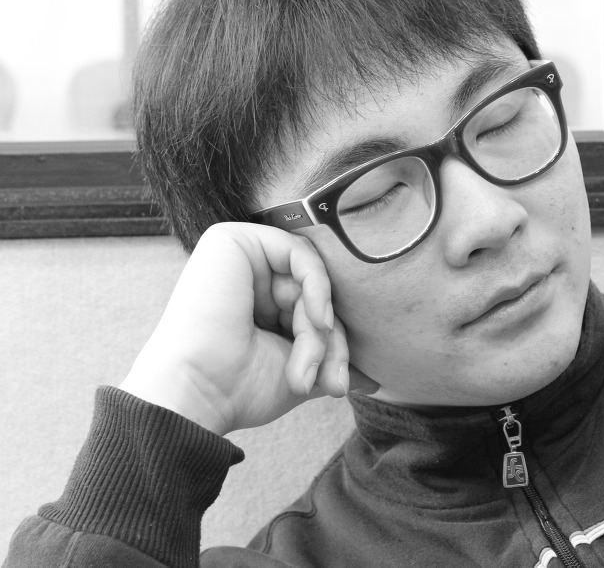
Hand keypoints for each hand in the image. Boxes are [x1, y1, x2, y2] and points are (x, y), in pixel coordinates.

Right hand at [119, 222, 373, 435]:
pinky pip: (301, 253)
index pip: (315, 307)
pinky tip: (314, 321)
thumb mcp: (301, 369)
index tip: (336, 386)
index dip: (333, 344)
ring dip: (319, 329)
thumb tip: (375, 379)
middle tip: (330, 382)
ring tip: (305, 368)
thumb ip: (332, 359)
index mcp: (257, 305)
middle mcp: (248, 277)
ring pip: (312, 278)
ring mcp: (239, 256)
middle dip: (330, 341)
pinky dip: (317, 288)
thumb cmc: (239, 389)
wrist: (197, 394)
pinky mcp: (232, 240)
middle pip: (317, 294)